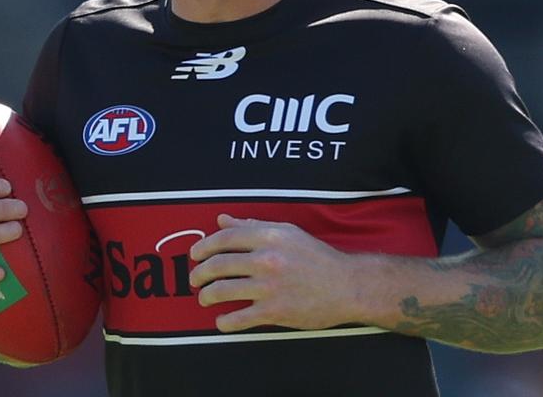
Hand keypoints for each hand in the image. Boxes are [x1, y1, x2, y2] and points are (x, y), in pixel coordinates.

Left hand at [188, 214, 359, 331]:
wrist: (347, 286)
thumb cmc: (317, 258)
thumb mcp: (287, 233)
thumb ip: (253, 226)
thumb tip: (222, 220)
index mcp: (270, 236)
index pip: (225, 238)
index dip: (204, 246)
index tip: (195, 255)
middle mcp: (267, 259)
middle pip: (218, 265)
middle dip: (199, 273)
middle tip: (195, 279)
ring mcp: (269, 286)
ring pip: (221, 291)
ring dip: (206, 296)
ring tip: (204, 298)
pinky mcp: (274, 311)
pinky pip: (238, 318)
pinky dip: (224, 322)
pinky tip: (222, 321)